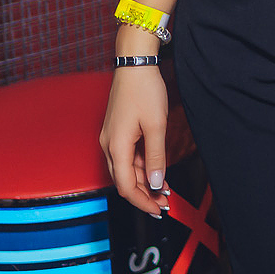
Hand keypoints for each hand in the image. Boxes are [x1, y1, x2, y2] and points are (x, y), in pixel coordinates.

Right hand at [99, 64, 170, 217]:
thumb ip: (156, 156)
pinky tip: (157, 172)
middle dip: (144, 195)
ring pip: (127, 170)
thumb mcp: (156, 125)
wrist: (134, 64)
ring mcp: (112, 139)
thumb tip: (157, 183)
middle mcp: (109, 146)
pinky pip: (128, 157)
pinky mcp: (117, 132)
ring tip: (164, 191)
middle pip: (124, 181)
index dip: (142, 201)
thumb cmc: (144, 90)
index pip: (126, 186)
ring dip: (144, 182)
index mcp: (116, 147)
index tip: (157, 210)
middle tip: (164, 204)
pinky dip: (142, 167)